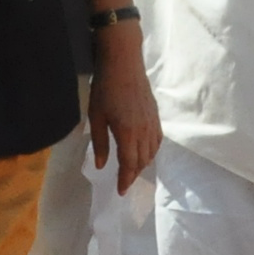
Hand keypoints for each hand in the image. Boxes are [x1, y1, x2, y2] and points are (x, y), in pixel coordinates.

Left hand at [90, 25, 163, 191]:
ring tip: (133, 169)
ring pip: (151, 152)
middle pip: (142, 161)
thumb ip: (99, 143)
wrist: (124, 63)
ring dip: (143, 164)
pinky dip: (153, 151)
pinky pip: (158, 140)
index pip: (129, 164)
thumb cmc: (105, 88)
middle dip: (133, 174)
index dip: (125, 179)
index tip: (120, 191)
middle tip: (124, 182)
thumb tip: (101, 165)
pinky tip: (146, 152)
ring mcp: (152, 123)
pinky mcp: (156, 115)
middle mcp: (143, 131)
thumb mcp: (96, 117)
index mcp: (127, 133)